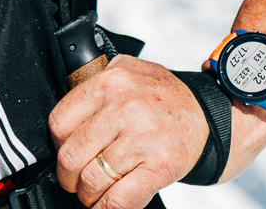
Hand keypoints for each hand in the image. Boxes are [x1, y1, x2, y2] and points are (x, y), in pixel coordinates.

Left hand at [49, 57, 211, 207]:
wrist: (208, 114)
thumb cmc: (162, 96)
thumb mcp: (127, 70)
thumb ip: (95, 80)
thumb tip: (68, 108)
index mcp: (109, 83)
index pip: (59, 124)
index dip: (57, 146)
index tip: (64, 152)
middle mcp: (124, 109)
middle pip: (71, 157)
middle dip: (68, 178)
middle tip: (74, 180)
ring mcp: (142, 139)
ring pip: (92, 181)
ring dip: (88, 196)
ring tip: (93, 193)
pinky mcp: (160, 166)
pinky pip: (120, 200)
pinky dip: (108, 208)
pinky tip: (110, 203)